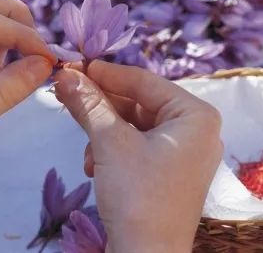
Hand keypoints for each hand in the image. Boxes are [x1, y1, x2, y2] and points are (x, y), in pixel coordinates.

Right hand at [54, 61, 222, 252]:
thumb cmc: (139, 196)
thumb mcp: (110, 143)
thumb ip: (89, 104)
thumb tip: (66, 75)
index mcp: (196, 116)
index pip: (145, 81)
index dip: (106, 74)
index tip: (75, 67)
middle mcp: (196, 131)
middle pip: (139, 104)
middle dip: (101, 106)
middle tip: (67, 95)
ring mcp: (183, 154)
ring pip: (134, 126)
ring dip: (104, 133)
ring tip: (86, 149)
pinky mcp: (169, 174)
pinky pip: (137, 147)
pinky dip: (113, 151)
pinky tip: (94, 166)